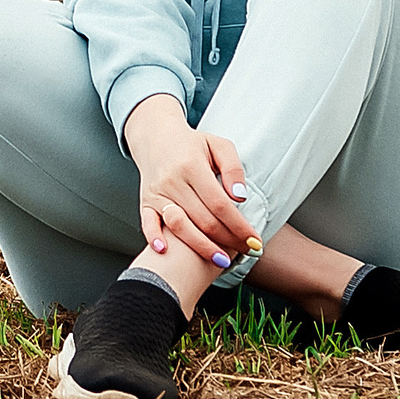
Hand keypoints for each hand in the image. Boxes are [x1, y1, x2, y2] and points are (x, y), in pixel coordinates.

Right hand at [122, 96, 256, 269]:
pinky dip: (155, 238)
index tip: (254, 240)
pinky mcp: (145, 202)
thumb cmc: (192, 144)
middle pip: (203, 219)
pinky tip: (166, 253)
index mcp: (192, 166)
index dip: (238, 225)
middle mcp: (173, 182)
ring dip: (202, 247)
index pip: (220, 204)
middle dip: (228, 240)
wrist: (156, 138)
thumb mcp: (219, 145)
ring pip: (180, 227)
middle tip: (247, 252)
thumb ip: (233, 168)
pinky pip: (148, 224)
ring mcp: (157, 194)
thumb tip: (240, 196)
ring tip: (222, 260)